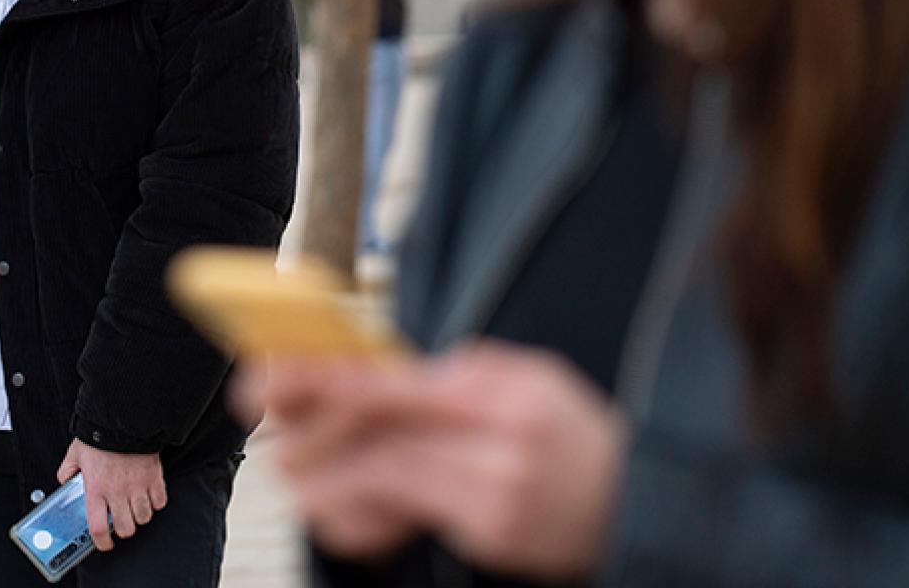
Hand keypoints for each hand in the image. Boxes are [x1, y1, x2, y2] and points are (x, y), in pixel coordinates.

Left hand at [56, 439, 167, 552]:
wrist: (124, 419)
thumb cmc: (100, 436)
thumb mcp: (75, 453)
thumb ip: (67, 470)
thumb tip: (64, 481)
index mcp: (96, 489)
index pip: (98, 529)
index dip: (102, 543)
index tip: (105, 543)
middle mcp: (117, 492)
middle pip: (126, 528)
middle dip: (124, 529)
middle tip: (121, 520)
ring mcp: (138, 487)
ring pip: (144, 517)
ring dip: (140, 516)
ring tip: (135, 506)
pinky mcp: (154, 478)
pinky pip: (160, 502)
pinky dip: (156, 502)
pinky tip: (149, 495)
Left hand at [236, 342, 627, 578]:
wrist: (638, 501)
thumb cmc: (577, 432)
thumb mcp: (535, 377)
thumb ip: (467, 370)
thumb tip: (397, 369)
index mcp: (506, 398)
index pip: (400, 388)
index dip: (331, 383)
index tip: (276, 375)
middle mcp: (500, 450)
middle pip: (387, 439)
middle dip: (320, 431)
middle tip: (269, 424)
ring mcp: (496, 503)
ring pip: (391, 484)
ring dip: (332, 476)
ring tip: (292, 468)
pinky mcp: (493, 539)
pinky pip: (414, 518)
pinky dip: (369, 508)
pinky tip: (339, 500)